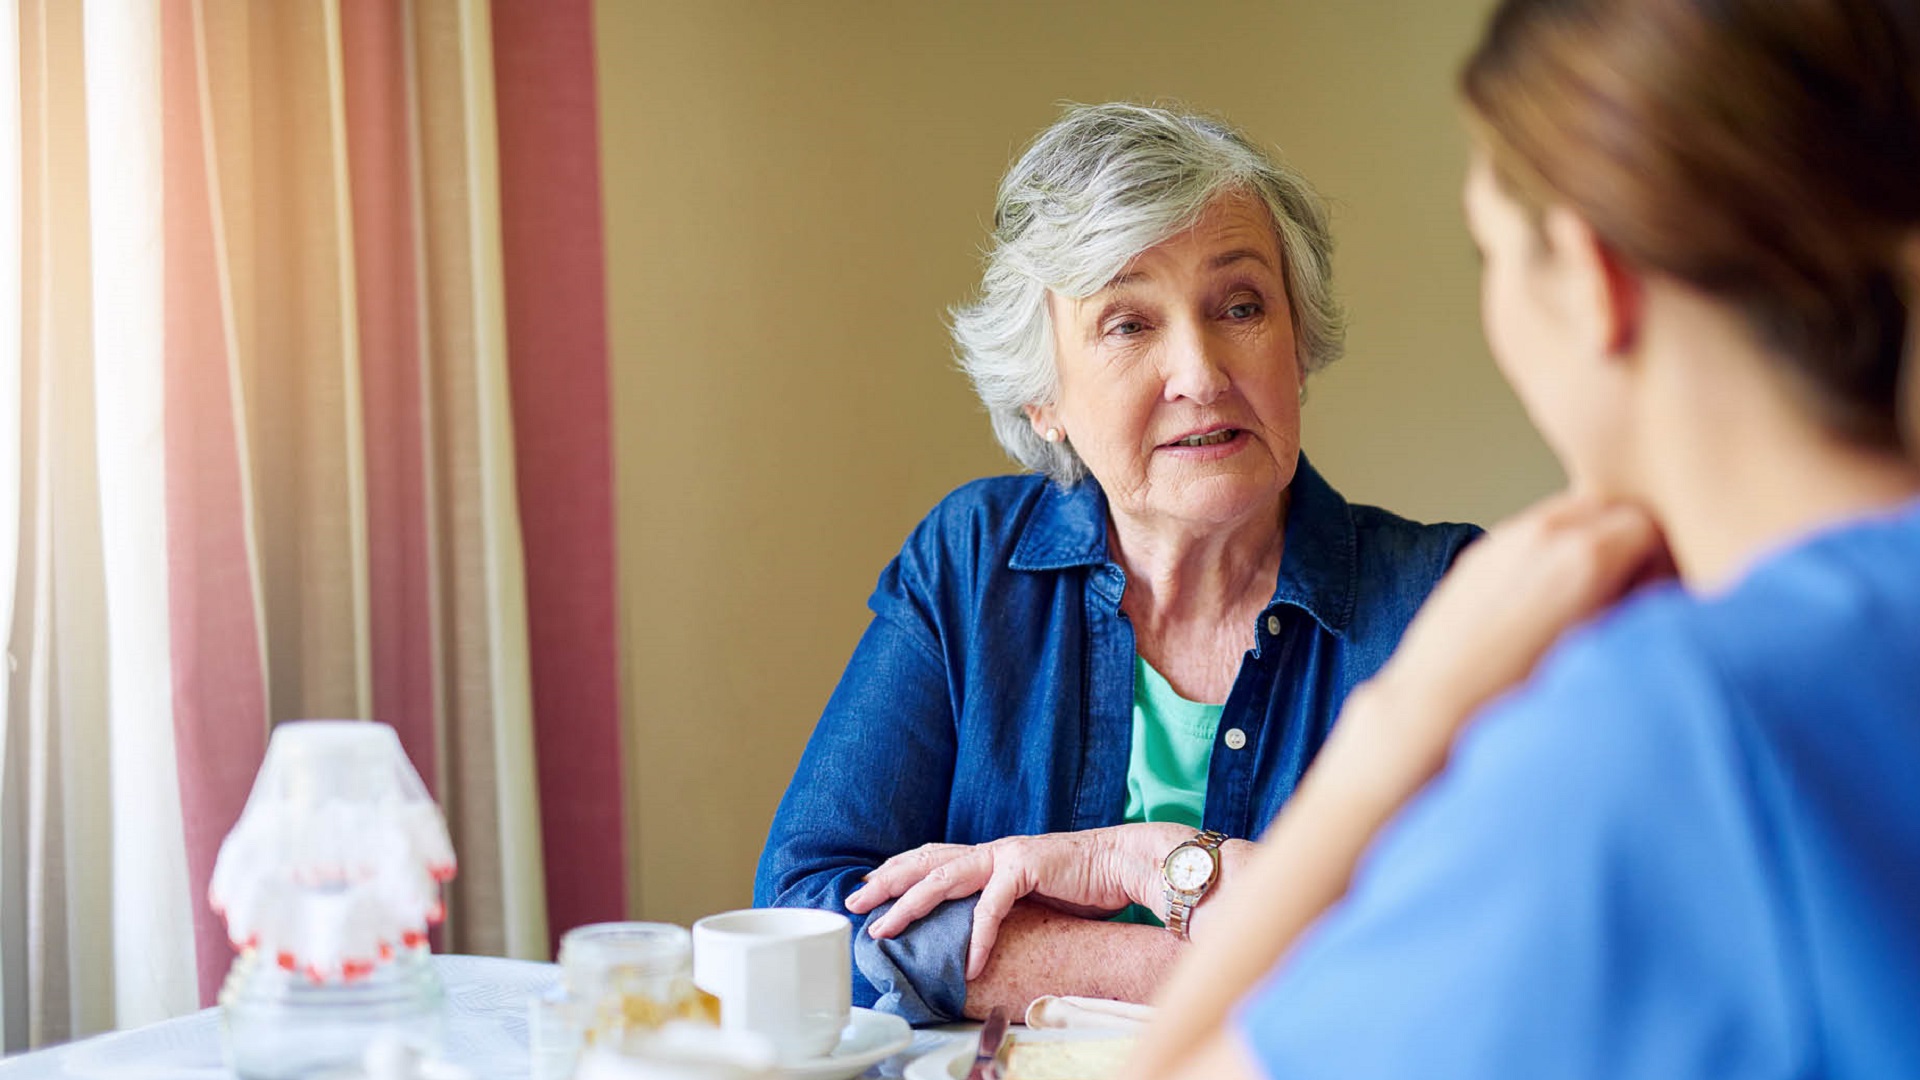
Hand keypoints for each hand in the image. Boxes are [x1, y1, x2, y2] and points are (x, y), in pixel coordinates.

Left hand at [845, 823, 1187, 978]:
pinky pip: (993, 905)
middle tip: (854, 902)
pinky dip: (978, 935)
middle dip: (886, 881)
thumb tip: (978, 934)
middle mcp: (992, 850)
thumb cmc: (1086, 883)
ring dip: (911, 903)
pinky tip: (971, 960)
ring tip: (885, 928)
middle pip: (925, 861)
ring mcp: (1008, 855)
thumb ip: (1004, 904)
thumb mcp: (1034, 895)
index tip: (867, 887)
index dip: (898, 869)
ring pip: (944, 877)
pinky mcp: (1028, 867)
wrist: (1128, 862)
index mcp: (991, 855)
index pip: (932, 857)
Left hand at [1330, 491, 1668, 806]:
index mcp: (1586, 555)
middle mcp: (1546, 533)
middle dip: (1626, 539)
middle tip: (1624, 588)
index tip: (1653, 592)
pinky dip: (1551, 548)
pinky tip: (1545, 598)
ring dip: (1588, 539)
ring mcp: (1507, 537)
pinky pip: (1533, 530)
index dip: (1660, 558)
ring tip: (1584, 595)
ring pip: (1570, 512)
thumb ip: (1634, 604)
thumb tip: (1656, 587)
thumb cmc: (1519, 693)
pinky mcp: (1479, 551)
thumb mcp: (1600, 647)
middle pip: (1611, 507)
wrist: (1437, 704)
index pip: (1649, 523)